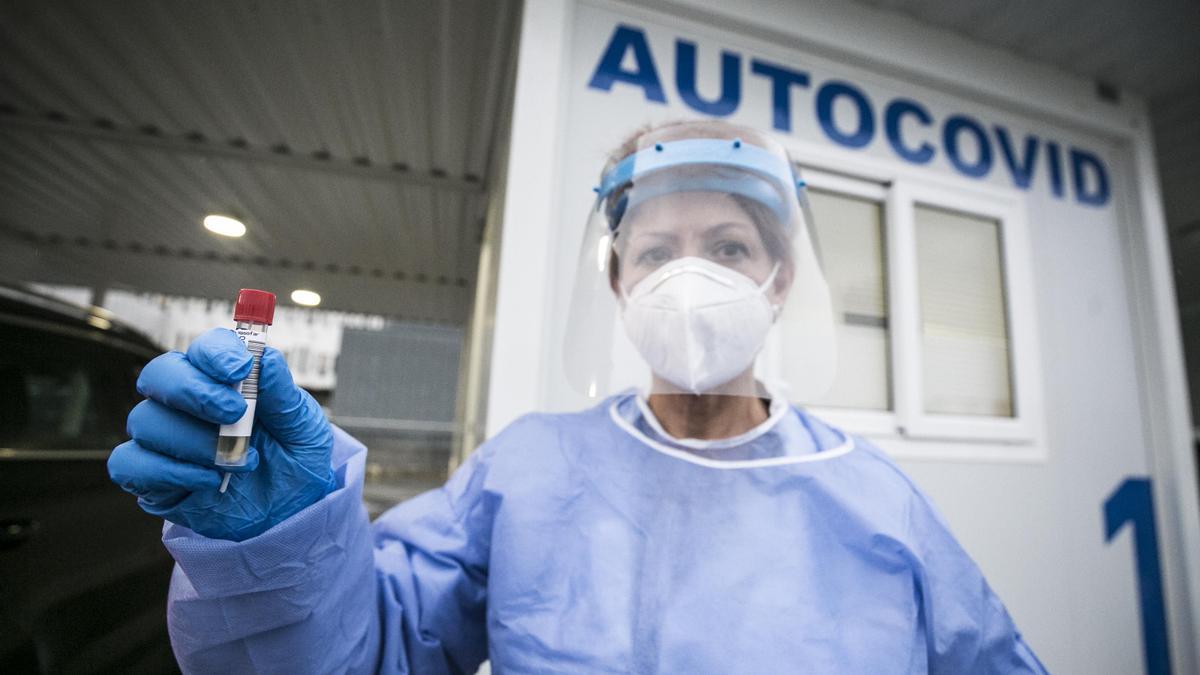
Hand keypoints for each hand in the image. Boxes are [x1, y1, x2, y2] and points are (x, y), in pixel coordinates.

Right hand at [108, 328, 335, 540]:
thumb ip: (283, 395)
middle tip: (233, 413)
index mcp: (224, 382)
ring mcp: (165, 440)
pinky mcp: (152, 478)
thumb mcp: (303, 428)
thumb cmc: (294, 463)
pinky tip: (209, 481)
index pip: (203, 350)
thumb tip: (266, 358)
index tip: (240, 368)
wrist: (288, 514)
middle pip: (160, 375)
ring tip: (238, 461)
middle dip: (193, 391)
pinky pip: (129, 464)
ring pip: (146, 420)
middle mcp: (187, 404)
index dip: (215, 353)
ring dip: (195, 441)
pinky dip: (168, 472)